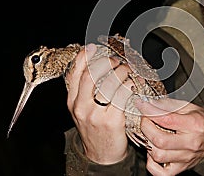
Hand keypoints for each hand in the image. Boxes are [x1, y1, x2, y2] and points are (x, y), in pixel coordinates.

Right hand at [66, 43, 132, 163]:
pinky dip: (128, 85)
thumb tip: (93, 66)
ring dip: (121, 71)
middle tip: (115, 60)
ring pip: (108, 83)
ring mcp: (96, 114)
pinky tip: (131, 84)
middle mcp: (81, 106)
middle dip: (106, 62)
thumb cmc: (94, 129)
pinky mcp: (112, 120)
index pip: (74, 73)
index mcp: (72, 101)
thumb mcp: (82, 109)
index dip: (83, 57)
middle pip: (92, 74)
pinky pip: (122, 96)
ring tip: (126, 70)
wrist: (101, 155)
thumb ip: (84, 91)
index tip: (92, 47)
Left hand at [135, 98, 203, 174]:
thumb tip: (150, 103)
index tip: (142, 106)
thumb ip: (169, 105)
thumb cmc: (203, 122)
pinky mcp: (182, 168)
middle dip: (146, 127)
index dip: (149, 112)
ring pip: (158, 156)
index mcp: (194, 125)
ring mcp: (186, 158)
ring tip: (150, 135)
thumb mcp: (189, 107)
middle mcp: (191, 143)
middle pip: (159, 140)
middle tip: (145, 120)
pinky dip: (152, 163)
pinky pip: (160, 172)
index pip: (166, 119)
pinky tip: (154, 152)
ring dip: (148, 143)